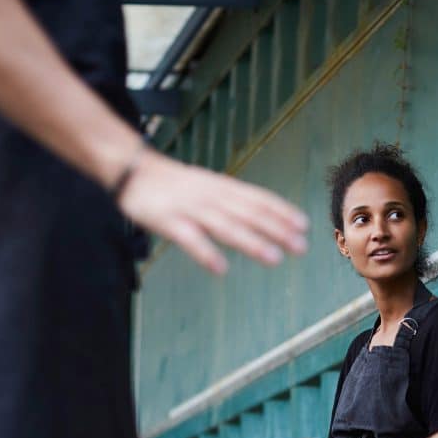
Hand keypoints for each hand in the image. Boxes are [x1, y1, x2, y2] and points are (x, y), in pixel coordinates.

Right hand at [118, 149, 308, 274]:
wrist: (132, 169)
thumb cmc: (174, 183)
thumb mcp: (208, 184)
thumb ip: (234, 200)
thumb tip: (265, 214)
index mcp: (222, 187)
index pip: (258, 199)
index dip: (282, 212)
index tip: (305, 226)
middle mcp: (212, 196)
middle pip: (250, 214)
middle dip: (278, 230)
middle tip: (301, 247)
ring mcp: (191, 208)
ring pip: (226, 226)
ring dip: (252, 242)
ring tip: (274, 258)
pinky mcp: (168, 221)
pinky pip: (190, 239)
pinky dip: (206, 252)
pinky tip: (221, 268)